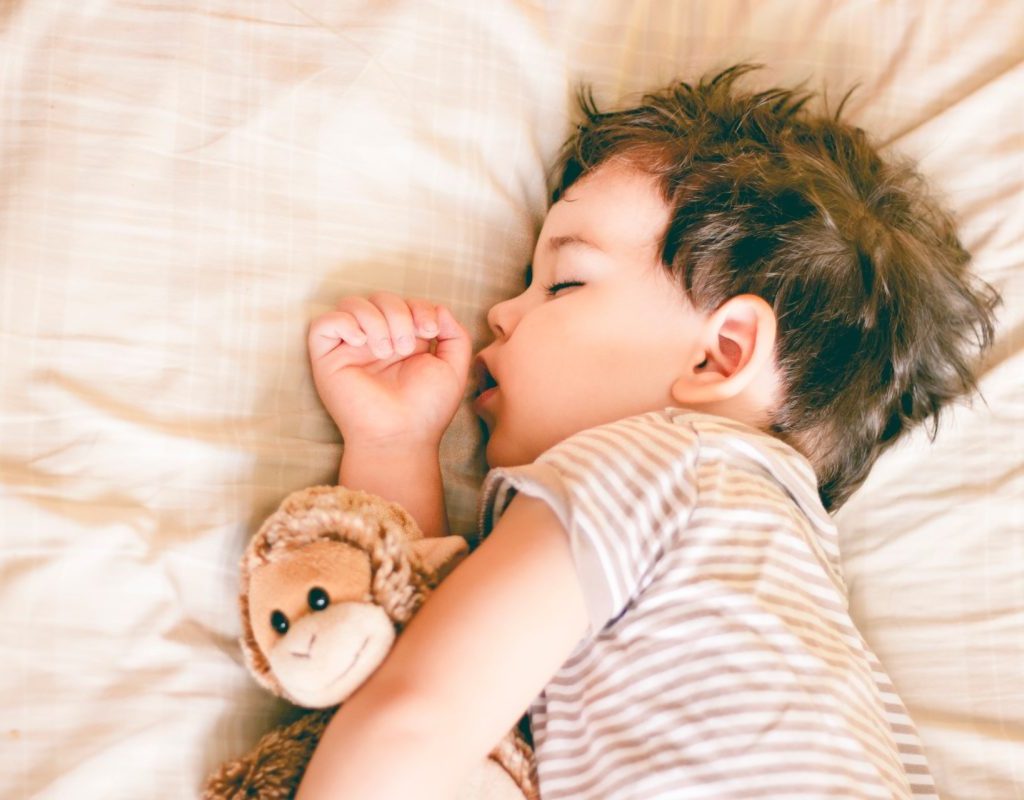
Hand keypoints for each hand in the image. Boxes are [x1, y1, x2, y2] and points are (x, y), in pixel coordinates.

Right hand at [308, 292, 471, 447]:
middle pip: (379, 297)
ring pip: (351, 303)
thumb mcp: (453, 368)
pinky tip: (362, 343)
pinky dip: (344, 324)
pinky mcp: (327, 358)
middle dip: (398, 314)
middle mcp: (375, 339)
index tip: (431, 331)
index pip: (405, 302)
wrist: (401, 436)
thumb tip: (439, 309)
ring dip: (375, 320)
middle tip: (406, 347)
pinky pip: (323, 323)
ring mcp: (350, 348)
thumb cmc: (426, 409)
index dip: (419, 307)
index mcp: (402, 339)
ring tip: (386, 351)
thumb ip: (455, 335)